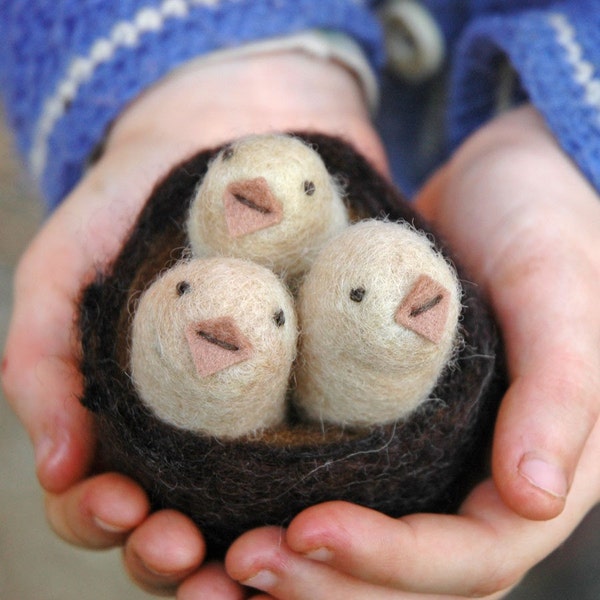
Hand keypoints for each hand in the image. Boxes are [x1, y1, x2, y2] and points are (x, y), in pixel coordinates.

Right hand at [1, 50, 386, 596]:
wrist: (225, 141)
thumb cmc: (129, 206)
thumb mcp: (60, 271)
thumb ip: (39, 359)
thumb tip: (55, 462)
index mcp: (127, 414)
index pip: (103, 496)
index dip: (105, 518)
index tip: (127, 509)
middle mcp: (194, 428)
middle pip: (178, 519)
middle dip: (174, 550)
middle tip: (186, 546)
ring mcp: (261, 413)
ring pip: (248, 507)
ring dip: (246, 544)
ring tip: (253, 551)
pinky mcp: (324, 384)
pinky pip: (326, 448)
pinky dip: (322, 488)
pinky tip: (328, 504)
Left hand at [222, 105, 599, 597]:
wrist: (497, 184)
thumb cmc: (543, 225)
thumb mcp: (559, 291)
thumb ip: (560, 390)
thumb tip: (534, 500)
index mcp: (537, 474)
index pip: (466, 559)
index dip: (388, 562)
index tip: (306, 529)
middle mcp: (476, 483)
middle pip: (404, 579)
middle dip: (325, 586)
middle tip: (245, 561)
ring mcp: (425, 457)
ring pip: (362, 552)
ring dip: (295, 572)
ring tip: (221, 560)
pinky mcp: (379, 422)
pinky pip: (334, 485)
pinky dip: (281, 510)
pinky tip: (225, 508)